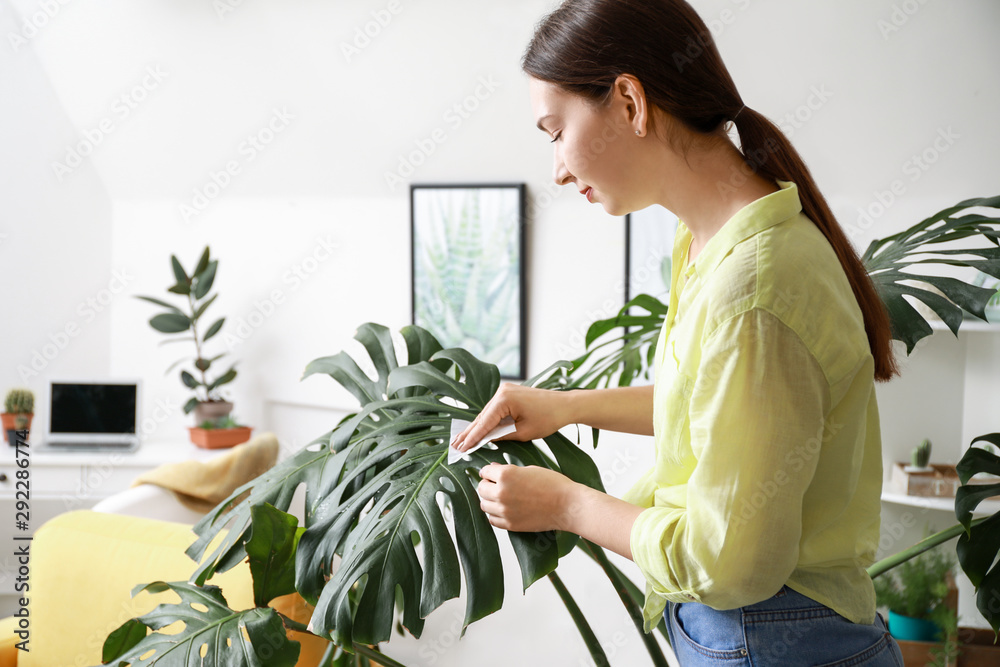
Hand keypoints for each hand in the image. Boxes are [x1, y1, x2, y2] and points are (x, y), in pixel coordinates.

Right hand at [451, 383, 573, 451]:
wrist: (565, 405)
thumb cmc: (548, 418)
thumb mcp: (524, 432)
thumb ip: (503, 435)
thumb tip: (486, 440)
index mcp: (505, 399)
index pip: (484, 422)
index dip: (473, 437)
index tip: (462, 448)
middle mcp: (502, 391)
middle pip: (482, 416)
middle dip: (469, 432)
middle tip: (454, 445)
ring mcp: (505, 390)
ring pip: (487, 413)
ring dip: (476, 427)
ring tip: (461, 440)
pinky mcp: (509, 393)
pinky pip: (494, 410)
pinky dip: (487, 421)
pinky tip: (477, 431)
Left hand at [476, 463, 580, 532]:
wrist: (567, 505)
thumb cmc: (553, 484)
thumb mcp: (529, 469)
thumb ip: (508, 470)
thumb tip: (493, 469)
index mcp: (506, 475)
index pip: (485, 472)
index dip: (488, 472)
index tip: (491, 474)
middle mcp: (501, 493)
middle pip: (481, 489)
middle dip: (487, 485)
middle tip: (495, 485)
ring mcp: (504, 511)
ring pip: (484, 505)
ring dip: (490, 500)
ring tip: (501, 498)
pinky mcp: (510, 525)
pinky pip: (492, 520)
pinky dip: (495, 514)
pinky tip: (504, 509)